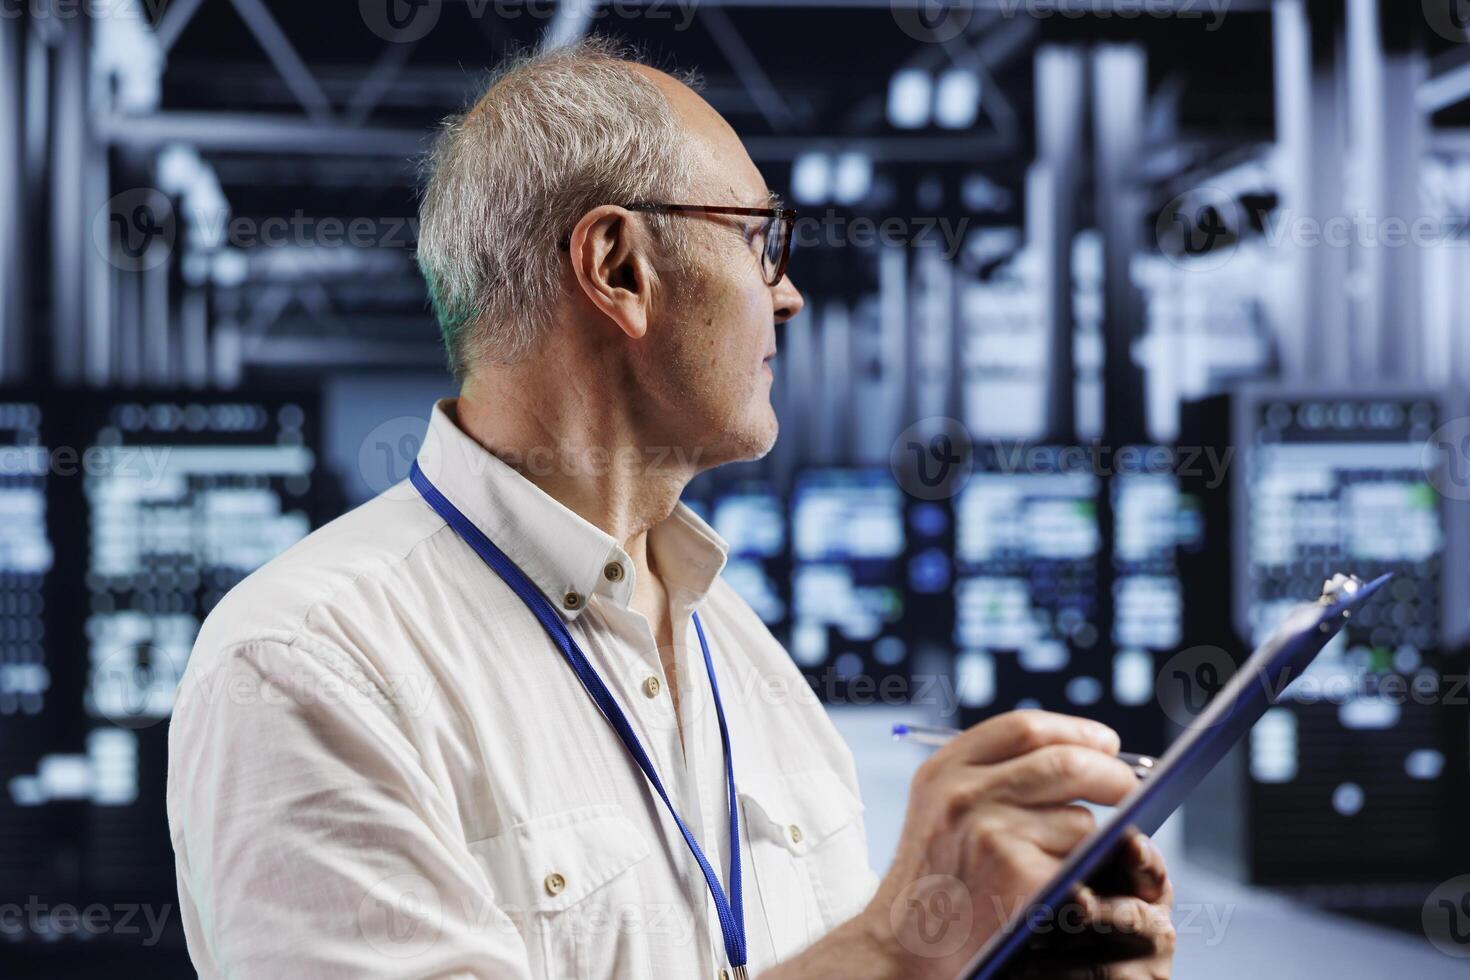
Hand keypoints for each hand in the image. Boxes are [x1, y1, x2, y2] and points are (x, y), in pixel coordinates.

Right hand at [859, 710, 1144, 979]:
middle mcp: (964, 794)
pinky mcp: (1019, 877)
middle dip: (1111, 775)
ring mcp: (992, 834)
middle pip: (1065, 763)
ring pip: (1081, 821)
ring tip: (1068, 860)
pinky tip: (1065, 886)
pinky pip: (1081, 864)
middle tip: (1128, 789)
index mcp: (944, 770)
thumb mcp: (940, 807)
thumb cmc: (934, 878)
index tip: (1106, 743)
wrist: (904, 947)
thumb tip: (1083, 755)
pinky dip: (1085, 874)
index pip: (1024, 729)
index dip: (1075, 731)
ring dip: (1090, 840)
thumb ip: (990, 773)